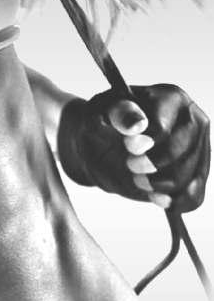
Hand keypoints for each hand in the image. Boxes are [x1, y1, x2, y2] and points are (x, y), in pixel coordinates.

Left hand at [57, 84, 209, 211]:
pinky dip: (175, 203)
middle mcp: (194, 120)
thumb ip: (118, 114)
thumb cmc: (105, 123)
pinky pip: (195, 196)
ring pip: (188, 178)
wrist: (106, 144)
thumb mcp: (101, 111)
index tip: (127, 147)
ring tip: (139, 179)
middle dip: (151, 166)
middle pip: (179, 154)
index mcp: (172, 98)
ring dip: (158, 186)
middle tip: (131, 165)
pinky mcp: (198, 172)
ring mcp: (200, 147)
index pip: (162, 130)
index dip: (143, 145)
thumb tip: (136, 126)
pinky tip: (157, 196)